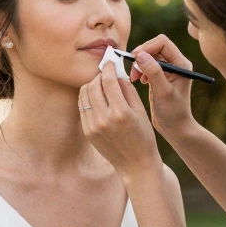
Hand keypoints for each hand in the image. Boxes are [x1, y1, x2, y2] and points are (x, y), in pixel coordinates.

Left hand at [80, 62, 161, 182]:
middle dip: (99, 75)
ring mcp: (93, 127)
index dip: (108, 67)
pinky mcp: (88, 132)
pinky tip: (97, 98)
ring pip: (84, 94)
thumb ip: (127, 89)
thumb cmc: (143, 135)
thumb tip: (116, 72)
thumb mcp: (140, 111)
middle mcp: (104, 119)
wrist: (135, 164)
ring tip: (101, 85)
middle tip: (106, 73)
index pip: (108, 81)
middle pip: (93, 85)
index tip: (110, 62)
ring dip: (92, 85)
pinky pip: (83, 107)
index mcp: (121, 112)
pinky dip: (88, 98)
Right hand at [127, 35, 197, 137]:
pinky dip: (139, 69)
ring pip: (149, 55)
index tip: (136, 58)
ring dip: (138, 63)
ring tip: (135, 78)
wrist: (175, 128)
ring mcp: (167, 70)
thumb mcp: (163, 92)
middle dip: (141, 55)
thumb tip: (141, 55)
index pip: (163, 42)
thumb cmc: (173, 112)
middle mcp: (175, 64)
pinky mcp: (159, 76)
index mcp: (181, 64)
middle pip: (154, 47)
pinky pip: (146, 65)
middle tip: (132, 69)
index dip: (147, 47)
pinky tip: (139, 81)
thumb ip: (153, 72)